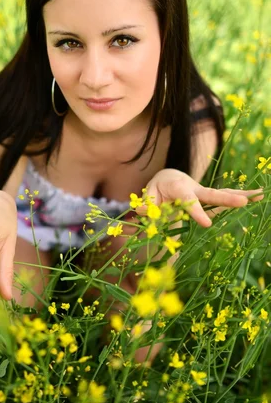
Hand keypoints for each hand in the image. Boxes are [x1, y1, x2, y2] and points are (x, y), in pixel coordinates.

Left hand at [135, 169, 263, 227]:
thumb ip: (147, 203)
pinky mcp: (210, 198)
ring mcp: (203, 192)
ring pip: (222, 194)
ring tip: (259, 194)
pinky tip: (258, 197)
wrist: (168, 178)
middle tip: (242, 201)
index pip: (188, 200)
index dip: (196, 211)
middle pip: (211, 194)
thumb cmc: (158, 189)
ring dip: (240, 195)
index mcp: (178, 187)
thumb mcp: (149, 195)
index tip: (207, 225)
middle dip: (226, 198)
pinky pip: (225, 199)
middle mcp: (194, 188)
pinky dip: (241, 197)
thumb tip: (142, 210)